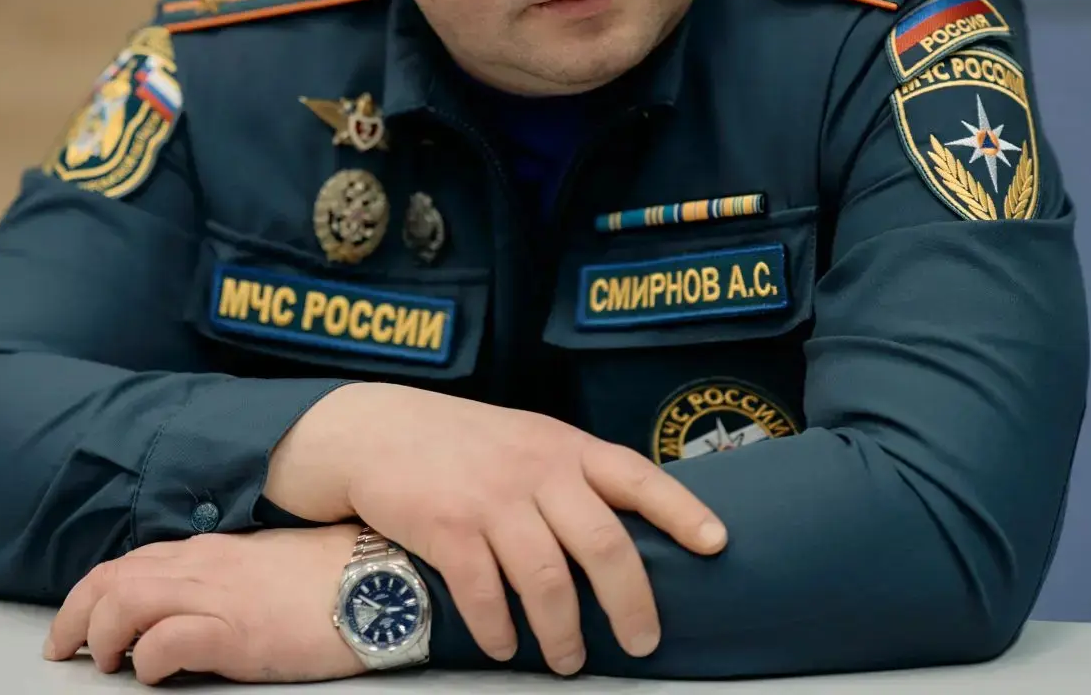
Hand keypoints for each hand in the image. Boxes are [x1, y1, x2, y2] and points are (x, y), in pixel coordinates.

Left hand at [43, 525, 362, 684]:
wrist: (378, 581)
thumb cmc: (332, 577)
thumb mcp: (267, 568)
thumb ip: (226, 579)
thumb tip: (194, 604)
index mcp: (212, 551)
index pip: (132, 562)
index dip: (93, 591)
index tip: (77, 621)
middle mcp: (205, 565)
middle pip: (114, 578)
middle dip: (75, 614)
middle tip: (63, 648)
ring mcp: (219, 595)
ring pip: (127, 601)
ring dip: (102, 634)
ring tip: (104, 662)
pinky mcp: (236, 631)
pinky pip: (169, 640)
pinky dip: (147, 658)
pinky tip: (149, 673)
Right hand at [266, 383, 726, 674]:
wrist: (373, 431)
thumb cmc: (458, 445)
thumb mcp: (525, 442)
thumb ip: (568, 479)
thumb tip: (621, 536)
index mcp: (564, 447)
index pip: (637, 475)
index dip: (681, 509)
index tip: (717, 544)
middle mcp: (536, 469)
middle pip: (604, 543)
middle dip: (631, 603)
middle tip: (642, 643)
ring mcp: (491, 497)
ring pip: (548, 580)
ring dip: (564, 632)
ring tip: (569, 660)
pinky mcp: (447, 526)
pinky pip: (484, 594)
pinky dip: (499, 630)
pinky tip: (505, 645)